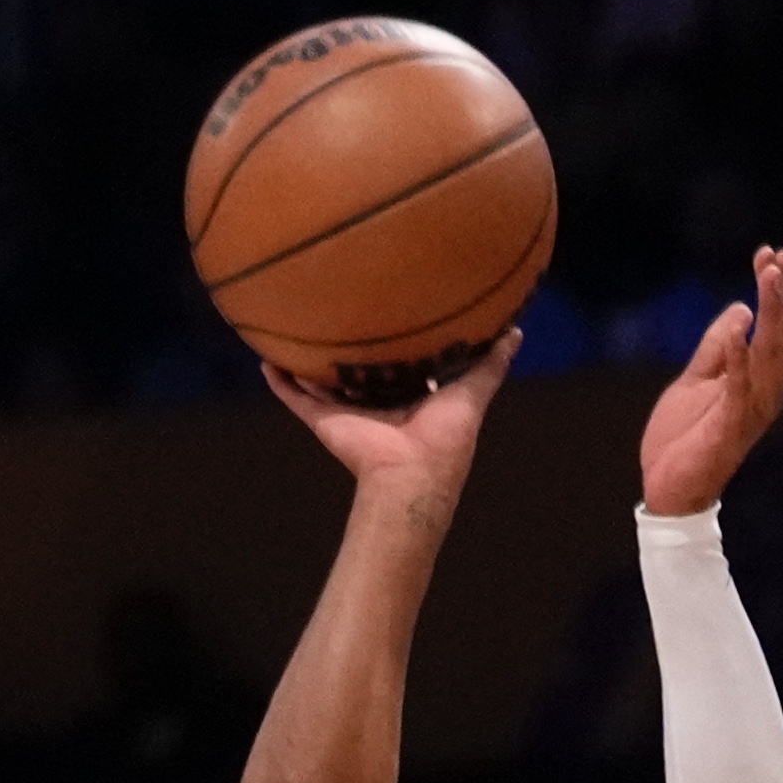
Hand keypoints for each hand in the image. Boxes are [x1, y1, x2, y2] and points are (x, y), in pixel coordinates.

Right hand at [262, 329, 518, 509]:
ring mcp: (347, 412)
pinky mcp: (325, 421)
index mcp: (407, 396)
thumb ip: (491, 362)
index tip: (388, 308)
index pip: (398, 362)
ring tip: (292, 329)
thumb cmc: (446, 438)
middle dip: (346, 347)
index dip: (393, 339)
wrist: (412, 475)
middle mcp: (374, 402)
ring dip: (306, 361)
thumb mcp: (474, 391)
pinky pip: (297, 399)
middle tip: (335, 308)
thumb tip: (516, 332)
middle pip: (355, 369)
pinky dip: (281, 383)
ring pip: (321, 381)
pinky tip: (266, 360)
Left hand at [638, 249, 782, 515]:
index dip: (774, 290)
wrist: (666, 491)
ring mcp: (749, 412)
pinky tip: (740, 330)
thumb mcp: (695, 380)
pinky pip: (738, 390)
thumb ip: (716, 348)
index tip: (771, 252)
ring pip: (768, 355)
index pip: (772, 327)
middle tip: (775, 257)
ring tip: (769, 277)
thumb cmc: (683, 441)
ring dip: (769, 314)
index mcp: (756, 381)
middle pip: (778, 335)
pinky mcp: (728, 430)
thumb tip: (740, 310)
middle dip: (778, 294)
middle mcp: (763, 394)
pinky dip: (739, 360)